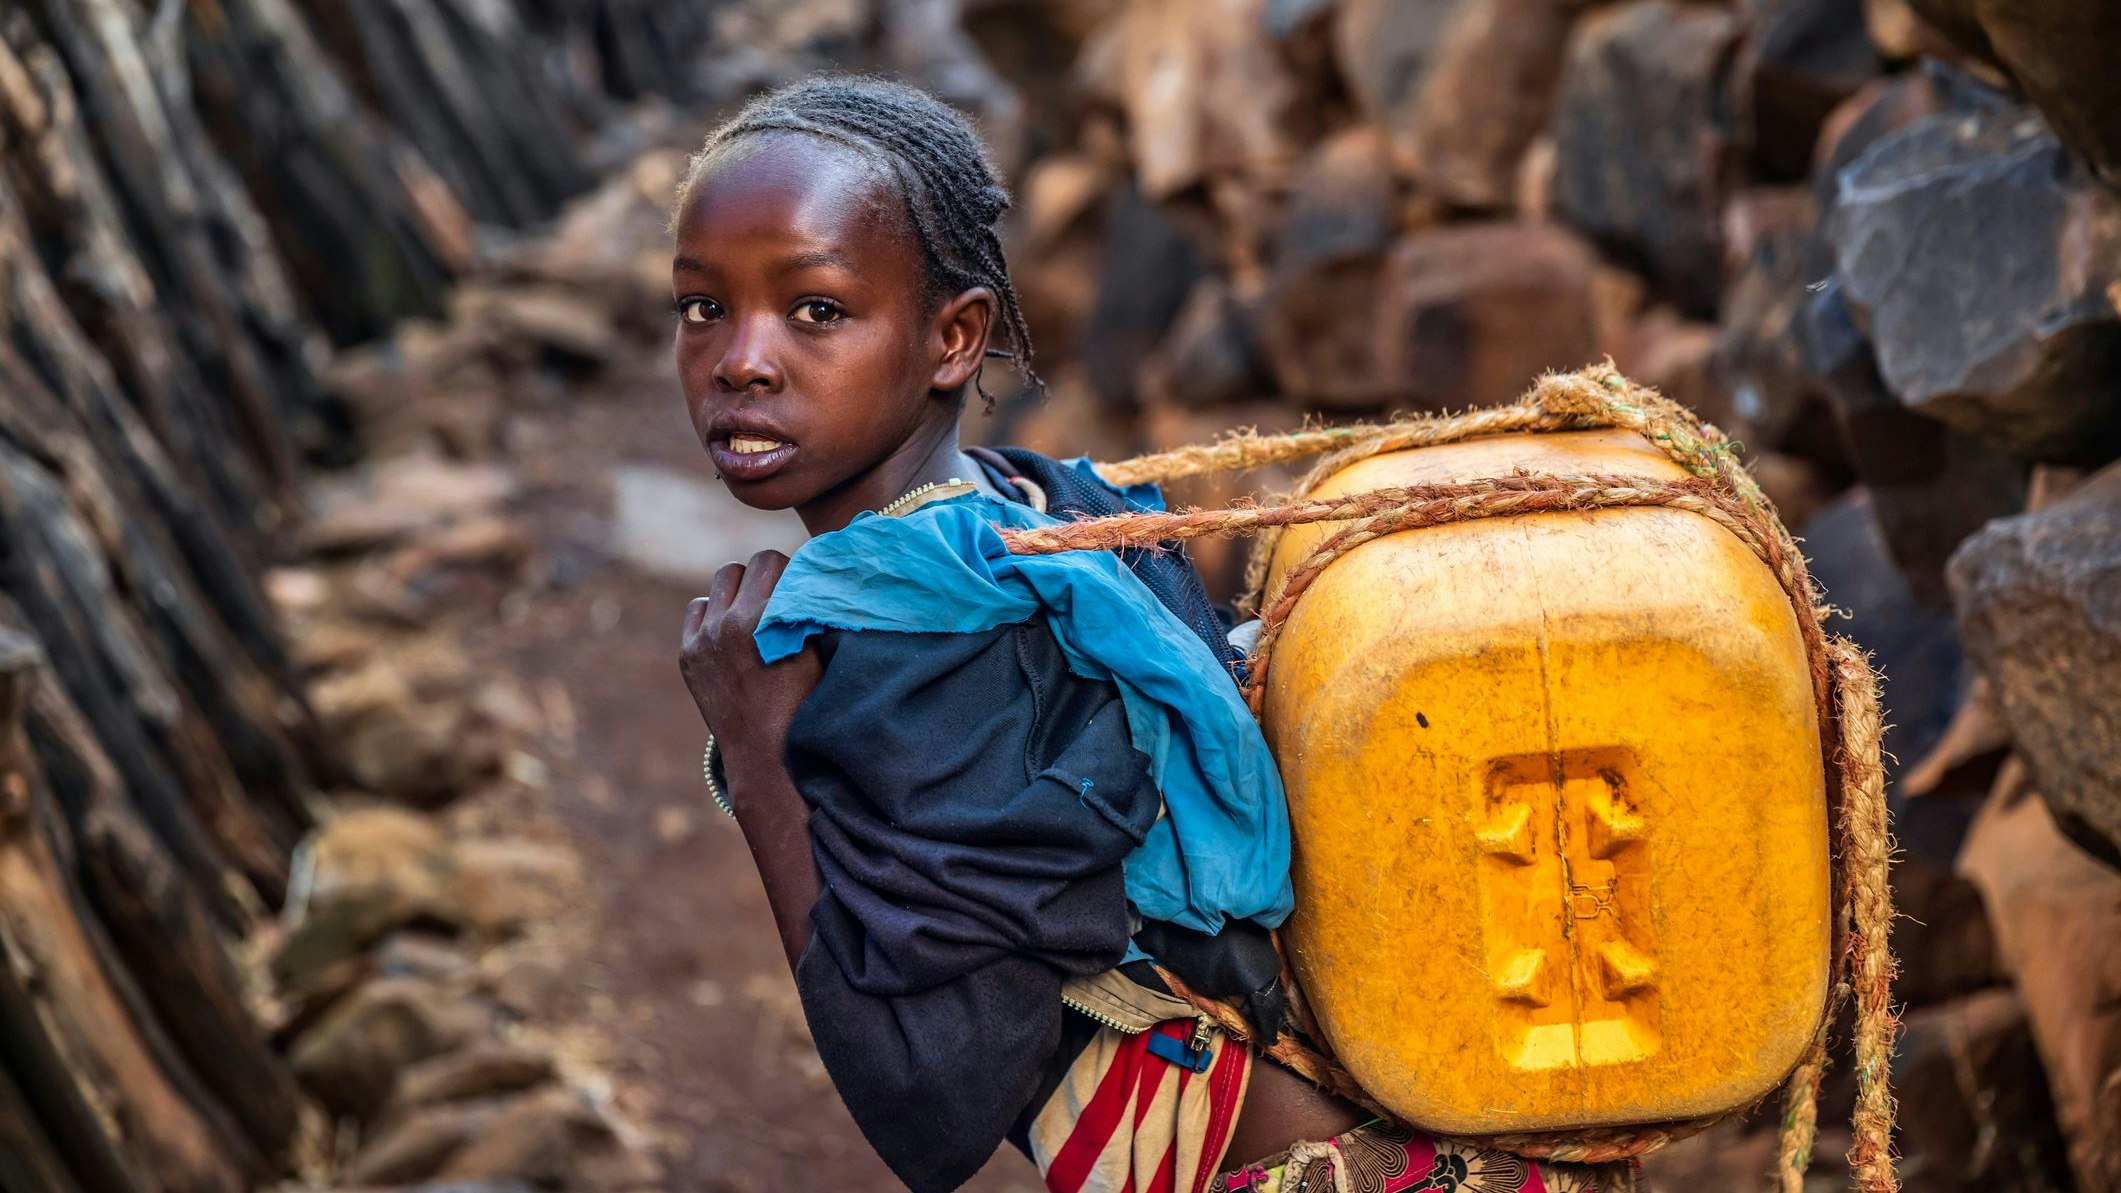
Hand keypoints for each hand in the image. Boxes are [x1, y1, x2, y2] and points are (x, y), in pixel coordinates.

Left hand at [680, 551, 821, 788]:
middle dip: (768, 576)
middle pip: (748, 566)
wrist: (765, 754)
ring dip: (741, 589)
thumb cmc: (804, 704)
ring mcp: (703, 639)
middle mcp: (727, 624)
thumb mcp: (815, 652)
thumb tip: (809, 575)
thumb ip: (805, 608)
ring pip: (722, 581)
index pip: (774, 561)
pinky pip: (699, 608)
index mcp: (762, 620)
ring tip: (757, 611)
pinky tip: (733, 631)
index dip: (792, 572)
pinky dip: (715, 612)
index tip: (801, 587)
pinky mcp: (688, 654)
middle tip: (782, 597)